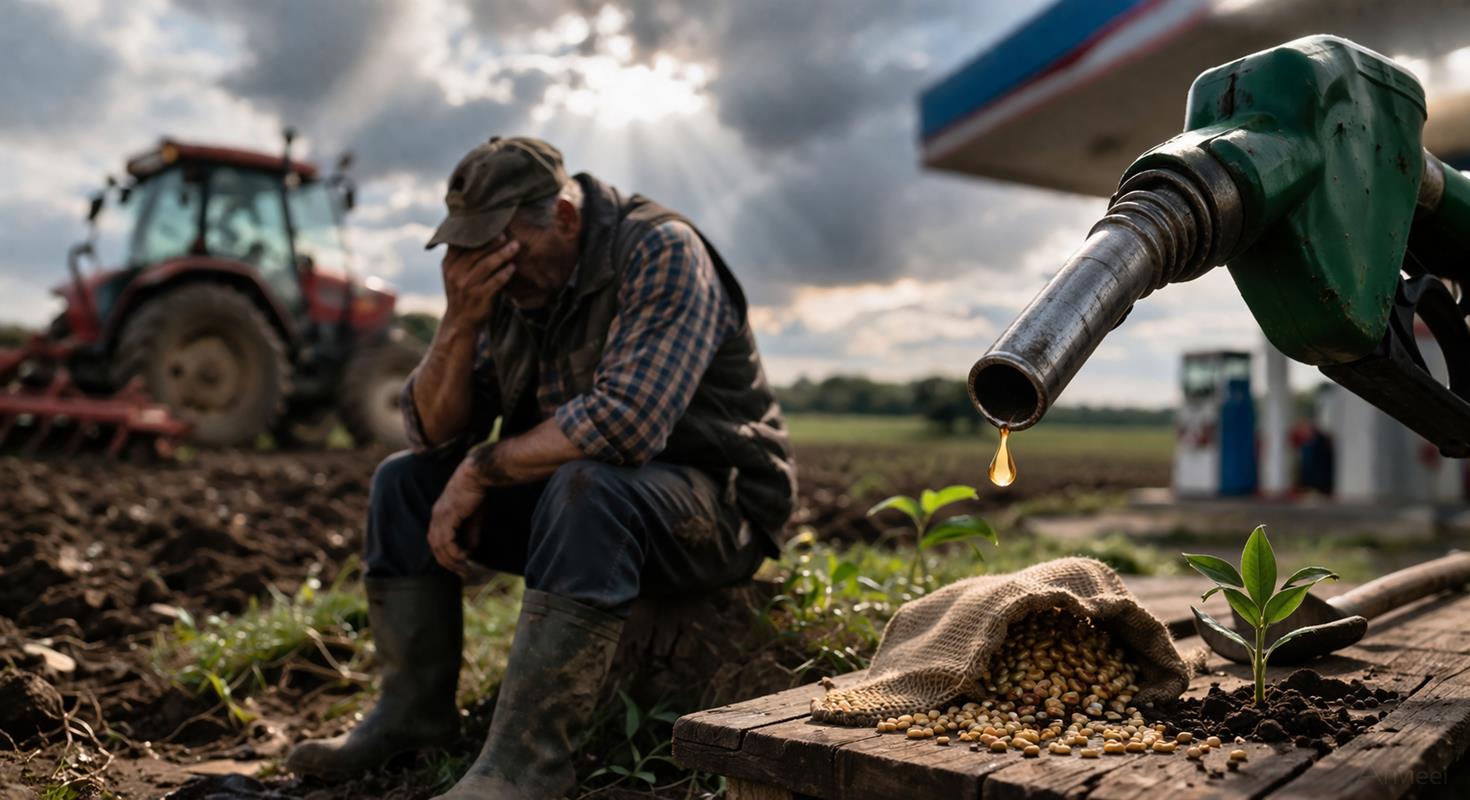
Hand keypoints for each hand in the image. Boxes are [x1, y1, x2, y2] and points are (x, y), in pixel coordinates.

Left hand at [427, 460, 488, 577]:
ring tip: (464, 570)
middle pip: (435, 547)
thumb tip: (471, 548)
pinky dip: (454, 552)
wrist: (476, 474)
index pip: (437, 540)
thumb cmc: (476, 491)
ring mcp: (440, 517)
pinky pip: (446, 541)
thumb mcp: (474, 516)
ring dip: (452, 561)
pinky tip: (465, 557)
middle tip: (462, 574)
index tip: (460, 565)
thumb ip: (471, 532)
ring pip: (440, 547)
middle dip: (448, 563)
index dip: (446, 554)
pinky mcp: (447, 517)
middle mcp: (436, 517)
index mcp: (440, 515)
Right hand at [441, 236, 518, 326]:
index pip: (461, 243)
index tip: (490, 225)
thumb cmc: (462, 292)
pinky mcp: (479, 298)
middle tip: (506, 234)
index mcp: (448, 264)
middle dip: (493, 242)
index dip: (476, 234)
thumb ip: (462, 255)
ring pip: (487, 265)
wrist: (460, 321)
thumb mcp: (454, 273)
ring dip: (502, 254)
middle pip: (476, 252)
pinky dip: (505, 273)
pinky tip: (513, 267)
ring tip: (515, 246)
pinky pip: (495, 282)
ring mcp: (467, 286)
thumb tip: (476, 229)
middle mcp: (455, 274)